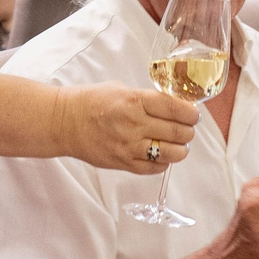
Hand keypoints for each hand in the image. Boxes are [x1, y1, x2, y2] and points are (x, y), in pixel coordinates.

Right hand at [73, 84, 197, 173]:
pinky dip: (163, 163)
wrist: (65, 121)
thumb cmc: (92, 101)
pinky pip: (154, 168)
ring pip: (171, 153)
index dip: (190, 113)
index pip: (176, 108)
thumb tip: (173, 106)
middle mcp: (134, 124)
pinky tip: (161, 155)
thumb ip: (146, 98)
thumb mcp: (121, 90)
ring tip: (177, 144)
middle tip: (187, 128)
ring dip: (180, 149)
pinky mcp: (123, 163)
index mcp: (134, 101)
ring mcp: (129, 146)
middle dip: (188, 130)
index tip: (193, 114)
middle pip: (178, 132)